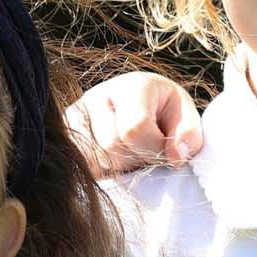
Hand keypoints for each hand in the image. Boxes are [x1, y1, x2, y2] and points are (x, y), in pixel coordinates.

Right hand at [65, 71, 203, 175]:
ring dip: (118, 167)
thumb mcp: (186, 118)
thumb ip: (189, 137)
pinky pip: (81, 162)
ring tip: (131, 153)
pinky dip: (101, 169)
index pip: (134, 128)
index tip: (166, 152)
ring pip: (94, 158)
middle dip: (136, 159)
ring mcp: (78, 112)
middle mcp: (99, 95)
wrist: (140, 103)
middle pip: (112, 146)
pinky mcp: (67, 130)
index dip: (152, 149)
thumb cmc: (165, 112)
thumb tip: (175, 158)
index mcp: (132, 86)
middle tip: (147, 153)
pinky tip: (114, 158)